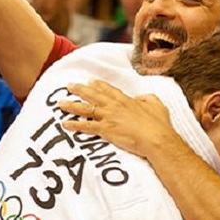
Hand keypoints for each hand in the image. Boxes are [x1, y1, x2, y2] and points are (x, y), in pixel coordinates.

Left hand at [57, 80, 174, 158]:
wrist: (155, 137)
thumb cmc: (158, 123)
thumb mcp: (156, 104)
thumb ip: (147, 98)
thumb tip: (141, 98)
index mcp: (126, 100)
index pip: (109, 90)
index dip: (98, 85)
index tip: (90, 81)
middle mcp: (114, 106)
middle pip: (93, 95)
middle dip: (80, 90)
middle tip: (69, 86)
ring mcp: (108, 117)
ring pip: (86, 108)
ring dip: (72, 105)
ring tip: (60, 103)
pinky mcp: (105, 129)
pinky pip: (86, 126)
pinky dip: (74, 124)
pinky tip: (65, 123)